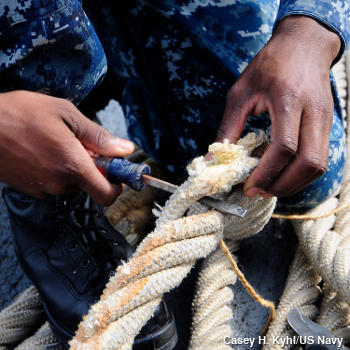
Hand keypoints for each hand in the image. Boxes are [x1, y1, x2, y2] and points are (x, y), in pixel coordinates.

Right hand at [0, 90, 133, 204]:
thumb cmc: (19, 114)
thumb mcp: (66, 114)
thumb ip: (98, 136)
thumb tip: (125, 149)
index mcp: (73, 167)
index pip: (107, 195)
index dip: (116, 185)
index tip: (115, 170)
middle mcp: (59, 184)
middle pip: (89, 185)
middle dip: (91, 167)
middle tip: (79, 143)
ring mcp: (42, 189)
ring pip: (70, 182)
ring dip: (71, 166)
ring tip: (54, 142)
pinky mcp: (28, 189)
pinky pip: (52, 182)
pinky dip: (55, 169)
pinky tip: (42, 150)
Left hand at [217, 16, 340, 197]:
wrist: (304, 44)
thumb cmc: (269, 65)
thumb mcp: (240, 92)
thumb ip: (227, 128)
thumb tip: (212, 160)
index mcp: (288, 100)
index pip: (284, 147)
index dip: (267, 173)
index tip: (249, 186)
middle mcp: (312, 112)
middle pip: (309, 163)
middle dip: (283, 185)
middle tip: (259, 192)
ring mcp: (325, 119)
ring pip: (319, 165)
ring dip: (294, 183)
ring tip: (270, 188)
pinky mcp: (328, 124)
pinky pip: (320, 158)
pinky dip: (302, 174)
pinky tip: (283, 175)